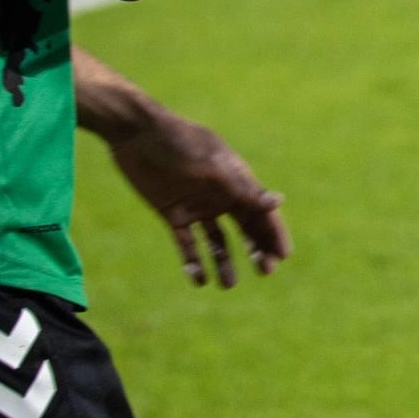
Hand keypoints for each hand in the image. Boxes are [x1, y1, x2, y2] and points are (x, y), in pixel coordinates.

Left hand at [107, 110, 291, 288]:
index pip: (262, 210)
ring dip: (225, 262)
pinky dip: (194, 262)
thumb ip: (244, 189)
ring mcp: (197, 205)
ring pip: (217, 241)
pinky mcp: (173, 213)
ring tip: (226, 285)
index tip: (283, 257)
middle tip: (265, 271)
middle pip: (246, 227)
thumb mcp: (213, 168)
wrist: (136, 133)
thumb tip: (279, 202)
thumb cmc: (179, 142)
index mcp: (236, 179)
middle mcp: (220, 194)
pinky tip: (198, 279)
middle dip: (258, 249)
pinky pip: (188, 243)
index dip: (275, 232)